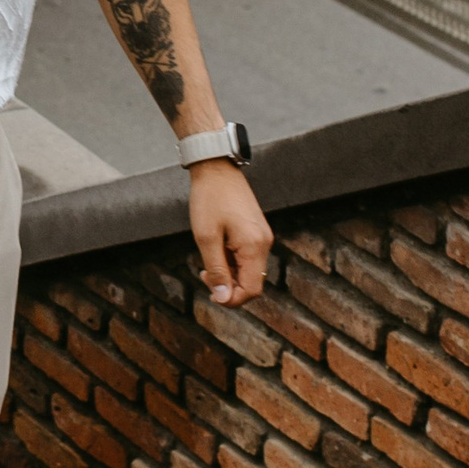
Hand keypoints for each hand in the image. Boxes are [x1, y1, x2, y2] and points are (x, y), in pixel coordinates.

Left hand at [189, 162, 272, 306]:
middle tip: (204, 274)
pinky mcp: (256, 231)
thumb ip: (216, 269)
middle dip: (229, 286)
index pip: (252, 289)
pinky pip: (248, 257)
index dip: (232, 299)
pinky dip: (232, 261)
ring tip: (207, 261)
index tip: (211, 293)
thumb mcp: (206, 237)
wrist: (216, 168)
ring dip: (229, 274)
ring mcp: (262, 236)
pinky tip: (216, 250)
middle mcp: (264, 243)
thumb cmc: (209, 199)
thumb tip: (224, 297)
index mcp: (254, 246)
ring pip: (249, 270)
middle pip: (252, 282)